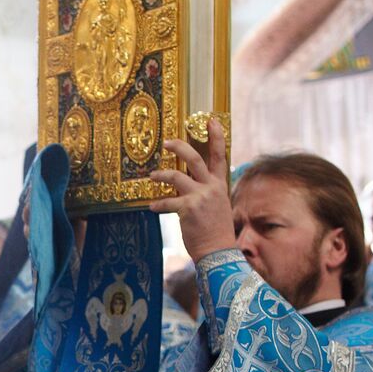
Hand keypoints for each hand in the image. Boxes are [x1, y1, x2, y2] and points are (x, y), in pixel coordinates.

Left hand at [149, 116, 236, 262]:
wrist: (218, 251)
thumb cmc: (216, 231)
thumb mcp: (218, 206)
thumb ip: (206, 192)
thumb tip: (189, 183)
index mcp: (220, 185)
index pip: (219, 155)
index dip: (215, 136)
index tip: (210, 120)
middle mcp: (211, 187)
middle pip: (194, 158)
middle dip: (179, 146)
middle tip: (166, 141)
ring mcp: (200, 196)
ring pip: (176, 176)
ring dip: (161, 174)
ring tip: (152, 176)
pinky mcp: (188, 208)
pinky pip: (167, 202)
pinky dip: (158, 204)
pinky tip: (152, 207)